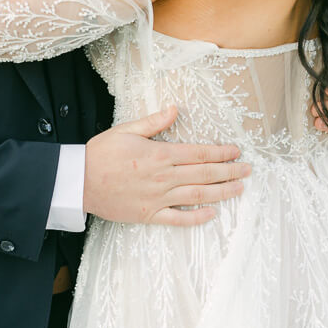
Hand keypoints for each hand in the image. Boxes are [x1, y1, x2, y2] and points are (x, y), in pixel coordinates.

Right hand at [83, 104, 251, 225]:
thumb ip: (154, 122)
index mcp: (159, 154)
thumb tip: (175, 109)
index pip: (199, 153)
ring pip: (197, 195)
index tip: (236, 150)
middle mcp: (163, 177)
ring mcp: (158, 198)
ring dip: (222, 192)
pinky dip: (196, 217)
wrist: (79, 181)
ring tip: (240, 188)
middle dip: (230, 171)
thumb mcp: (127, 129)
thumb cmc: (101, 153)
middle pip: (205, 174)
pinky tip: (211, 214)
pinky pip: (178, 218)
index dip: (221, 152)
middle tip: (248, 169)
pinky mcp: (149, 214)